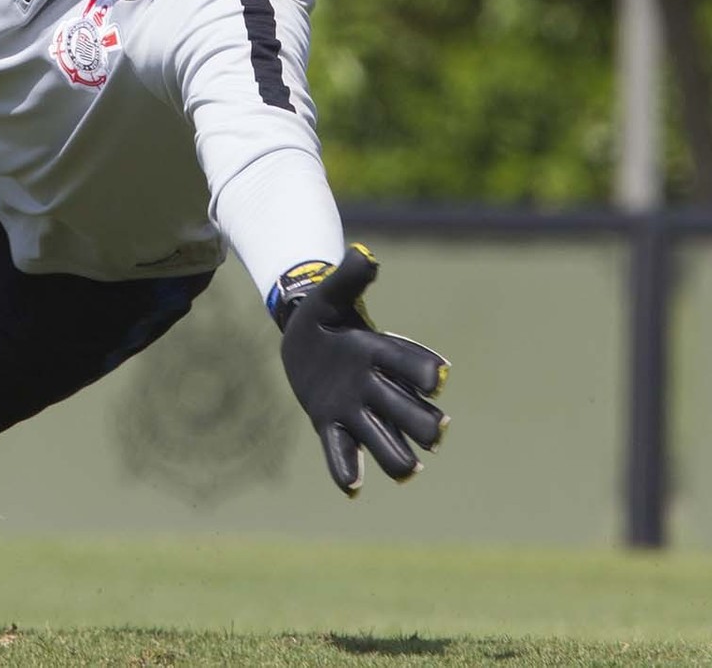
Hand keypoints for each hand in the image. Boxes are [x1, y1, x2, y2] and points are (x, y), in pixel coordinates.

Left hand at [273, 245, 449, 496]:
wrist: (304, 340)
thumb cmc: (323, 314)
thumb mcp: (330, 294)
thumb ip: (349, 278)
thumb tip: (365, 254)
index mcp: (382, 353)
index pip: (412, 364)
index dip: (424, 369)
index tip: (438, 377)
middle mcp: (378, 387)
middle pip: (409, 410)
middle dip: (424, 421)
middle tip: (437, 431)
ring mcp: (356, 410)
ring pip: (385, 440)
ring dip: (396, 454)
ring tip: (408, 469)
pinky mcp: (332, 425)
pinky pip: (342, 453)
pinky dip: (348, 470)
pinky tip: (352, 488)